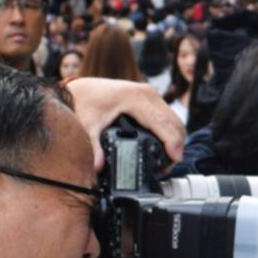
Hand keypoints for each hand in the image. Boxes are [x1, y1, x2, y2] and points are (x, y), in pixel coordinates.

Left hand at [65, 77, 186, 169]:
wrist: (81, 90)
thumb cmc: (84, 103)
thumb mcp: (87, 126)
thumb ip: (93, 147)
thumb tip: (97, 166)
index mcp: (134, 98)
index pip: (162, 122)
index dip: (172, 142)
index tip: (174, 159)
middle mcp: (147, 93)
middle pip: (174, 121)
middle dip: (176, 145)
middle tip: (167, 168)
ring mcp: (150, 94)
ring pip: (174, 119)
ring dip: (175, 139)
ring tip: (167, 160)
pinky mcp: (150, 98)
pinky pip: (168, 115)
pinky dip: (170, 131)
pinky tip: (165, 146)